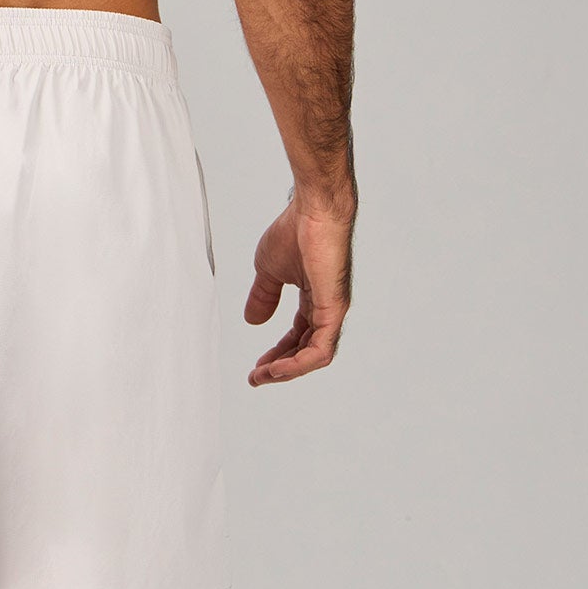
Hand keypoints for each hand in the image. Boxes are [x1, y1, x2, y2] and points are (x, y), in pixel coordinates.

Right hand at [245, 189, 354, 383]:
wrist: (312, 211)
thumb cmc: (294, 231)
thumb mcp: (268, 270)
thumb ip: (263, 296)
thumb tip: (252, 320)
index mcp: (313, 299)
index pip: (298, 336)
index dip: (277, 353)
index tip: (256, 367)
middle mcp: (327, 308)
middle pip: (306, 350)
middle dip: (280, 367)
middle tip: (257, 377)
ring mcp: (333, 310)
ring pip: (315, 355)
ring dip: (288, 370)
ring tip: (264, 376)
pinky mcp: (335, 309)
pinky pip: (320, 349)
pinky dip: (299, 363)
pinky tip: (278, 368)